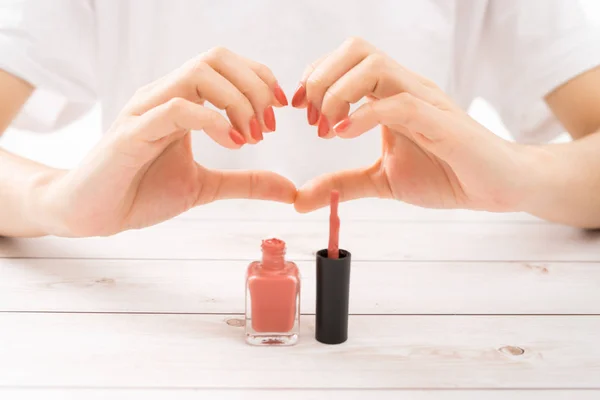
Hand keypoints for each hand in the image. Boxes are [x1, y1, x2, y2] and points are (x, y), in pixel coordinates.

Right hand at [36, 48, 295, 236]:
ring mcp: (145, 110)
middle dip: (254, 86)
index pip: (226, 64)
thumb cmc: (141, 192)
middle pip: (216, 58)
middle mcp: (163, 96)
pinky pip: (175, 108)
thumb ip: (245, 182)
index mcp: (181, 100)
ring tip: (251, 136)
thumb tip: (288, 187)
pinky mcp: (131, 133)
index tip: (280, 109)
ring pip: (197, 74)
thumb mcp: (206, 187)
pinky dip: (211, 121)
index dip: (260, 78)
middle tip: (269, 125)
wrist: (94, 214)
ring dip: (236, 101)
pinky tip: (232, 144)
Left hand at [293, 37, 537, 212]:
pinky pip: (398, 102)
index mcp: (389, 94)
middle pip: (354, 49)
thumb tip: (299, 199)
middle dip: (321, 78)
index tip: (299, 109)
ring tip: (328, 128)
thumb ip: (341, 183)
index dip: (314, 77)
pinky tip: (345, 134)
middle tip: (311, 118)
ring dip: (338, 92)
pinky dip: (364, 115)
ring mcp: (423, 99)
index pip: (344, 61)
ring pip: (373, 64)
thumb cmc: (445, 174)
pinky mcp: (440, 120)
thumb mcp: (380, 181)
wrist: (495, 187)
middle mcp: (404, 87)